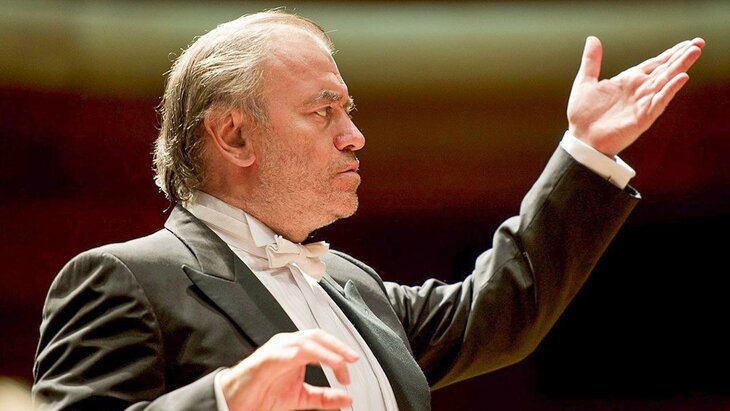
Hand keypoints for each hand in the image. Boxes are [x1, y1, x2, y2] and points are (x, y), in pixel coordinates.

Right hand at [221, 329, 359, 410]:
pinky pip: (286, 352)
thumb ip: (324, 397)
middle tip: (352, 359)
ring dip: (324, 350)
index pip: (323, 343)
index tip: (350, 372)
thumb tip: (347, 397)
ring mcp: (276, 349)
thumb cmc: (263, 394)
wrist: (236, 402)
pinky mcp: (266, 359)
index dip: (340, 353)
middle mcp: (287, 345)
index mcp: (296, 350)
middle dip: (337, 346)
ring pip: (304, 342)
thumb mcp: (301, 397)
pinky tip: (313, 360)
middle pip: (317, 336)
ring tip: (338, 362)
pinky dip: (301, 355)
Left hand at [567, 36, 704, 156]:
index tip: (686, 43)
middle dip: (681, 56)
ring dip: (679, 67)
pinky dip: (669, 90)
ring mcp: (642, 103)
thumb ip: (591, 61)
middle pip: (664, 70)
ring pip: (665, 82)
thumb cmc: (583, 114)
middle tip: (699, 42)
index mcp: (628, 81)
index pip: (654, 64)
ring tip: (694, 53)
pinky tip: (681, 78)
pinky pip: (659, 102)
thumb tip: (593, 39)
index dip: (670, 53)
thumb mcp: (585, 82)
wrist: (580, 139)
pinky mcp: (642, 117)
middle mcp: (639, 91)